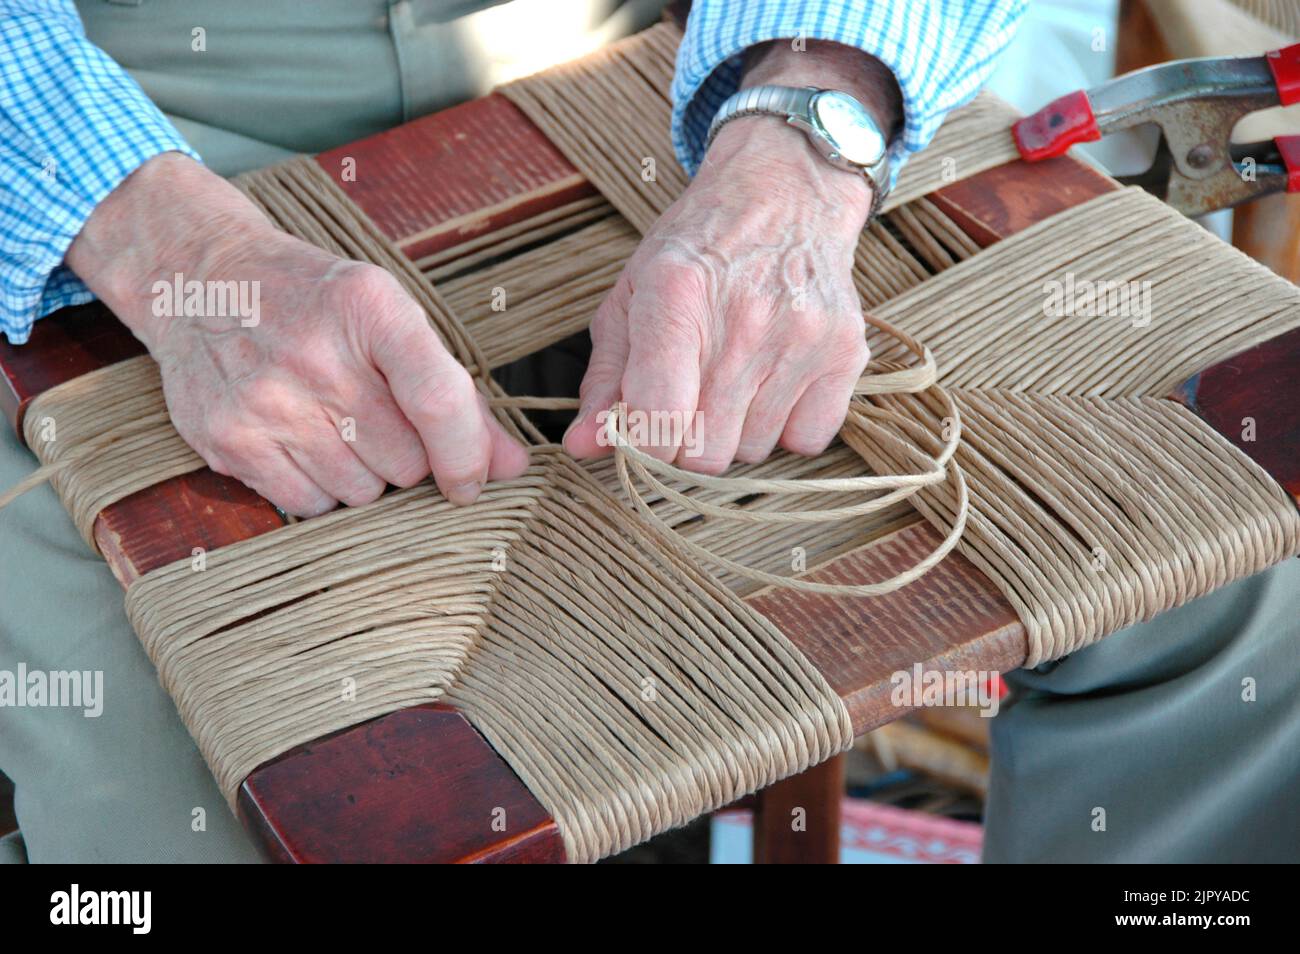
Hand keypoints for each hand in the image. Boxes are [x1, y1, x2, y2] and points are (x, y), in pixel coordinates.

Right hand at [67, 153, 528, 515]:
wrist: (199, 279)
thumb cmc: (317, 303)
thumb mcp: (391, 318)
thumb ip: (457, 394)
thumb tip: (514, 468)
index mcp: (370, 308)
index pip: (438, 401)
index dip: (466, 456)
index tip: (471, 482)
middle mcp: (314, 354)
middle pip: (404, 463)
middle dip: (406, 457)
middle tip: (375, 418)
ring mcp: (264, 401)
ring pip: (359, 493)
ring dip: (361, 473)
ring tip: (332, 422)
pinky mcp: (226, 439)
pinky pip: (306, 505)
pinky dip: (316, 486)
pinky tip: (298, 438)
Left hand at [564, 40, 900, 473]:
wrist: (784, 194)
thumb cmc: (696, 251)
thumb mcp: (632, 297)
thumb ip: (605, 378)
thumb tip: (584, 446)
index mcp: (674, 295)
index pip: (659, 421)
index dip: (646, 442)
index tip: (649, 423)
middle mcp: (743, 318)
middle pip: (706, 453)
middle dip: (690, 440)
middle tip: (692, 397)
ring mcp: (801, 337)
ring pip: (753, 450)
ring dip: (737, 429)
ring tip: (736, 375)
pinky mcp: (844, 352)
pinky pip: (806, 441)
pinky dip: (787, 425)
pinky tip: (775, 380)